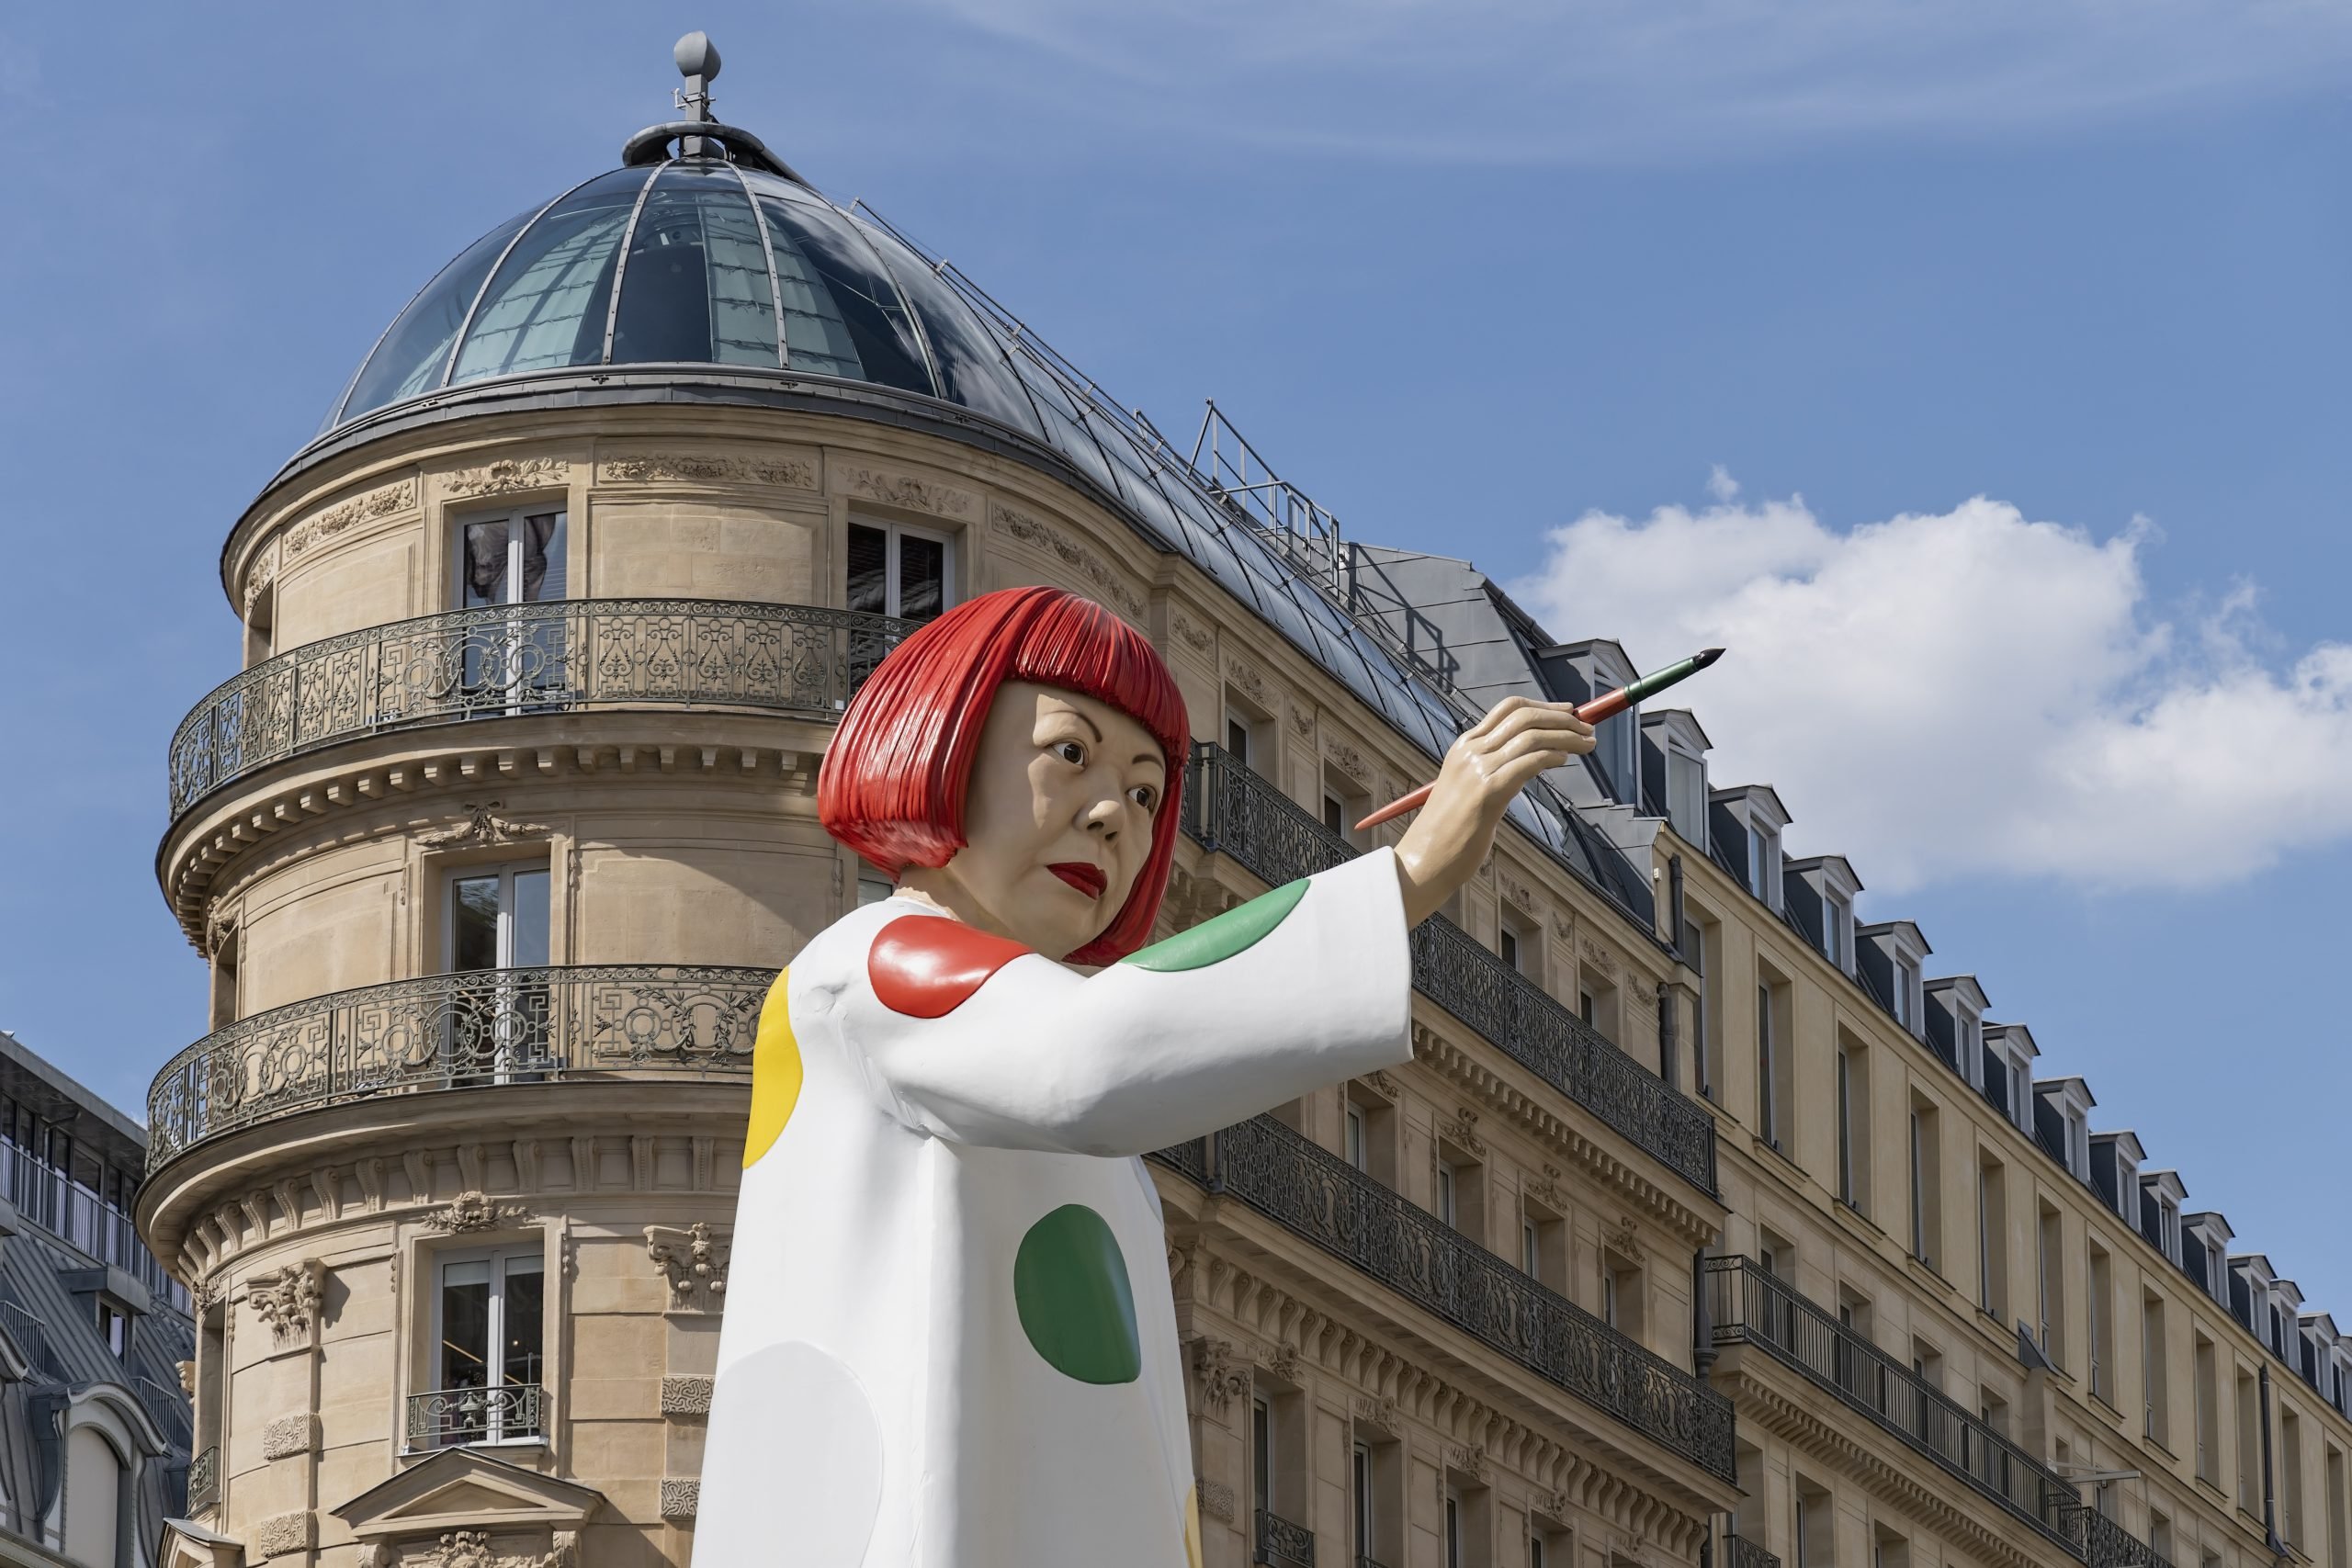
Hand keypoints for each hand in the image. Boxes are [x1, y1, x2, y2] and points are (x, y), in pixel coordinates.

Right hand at [1392, 698, 1595, 925]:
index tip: (1568, 711)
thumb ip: (1495, 769)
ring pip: (1531, 736)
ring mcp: (1477, 770)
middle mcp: (1470, 751)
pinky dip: (1552, 756)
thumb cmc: (1451, 831)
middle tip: (1587, 728)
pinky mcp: (1488, 792)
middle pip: (1523, 716)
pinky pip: (1529, 762)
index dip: (1543, 705)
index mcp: (1464, 746)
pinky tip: (1565, 760)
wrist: (1425, 859)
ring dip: (1566, 737)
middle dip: (1561, 718)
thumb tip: (1534, 758)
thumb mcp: (1470, 788)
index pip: (1508, 708)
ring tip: (1587, 745)